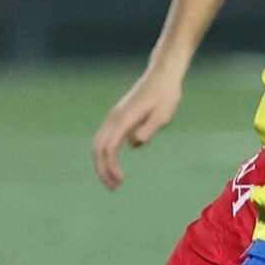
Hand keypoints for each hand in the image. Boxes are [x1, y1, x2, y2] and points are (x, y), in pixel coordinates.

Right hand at [93, 66, 183, 187]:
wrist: (162, 76)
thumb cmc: (166, 96)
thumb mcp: (164, 114)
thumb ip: (149, 129)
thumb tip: (135, 144)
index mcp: (124, 119)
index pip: (109, 148)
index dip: (111, 166)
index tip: (120, 181)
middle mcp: (114, 118)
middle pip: (98, 148)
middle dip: (102, 169)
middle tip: (113, 188)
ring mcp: (114, 117)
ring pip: (99, 143)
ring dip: (102, 163)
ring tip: (113, 181)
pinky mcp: (118, 117)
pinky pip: (105, 139)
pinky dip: (106, 154)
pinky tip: (116, 165)